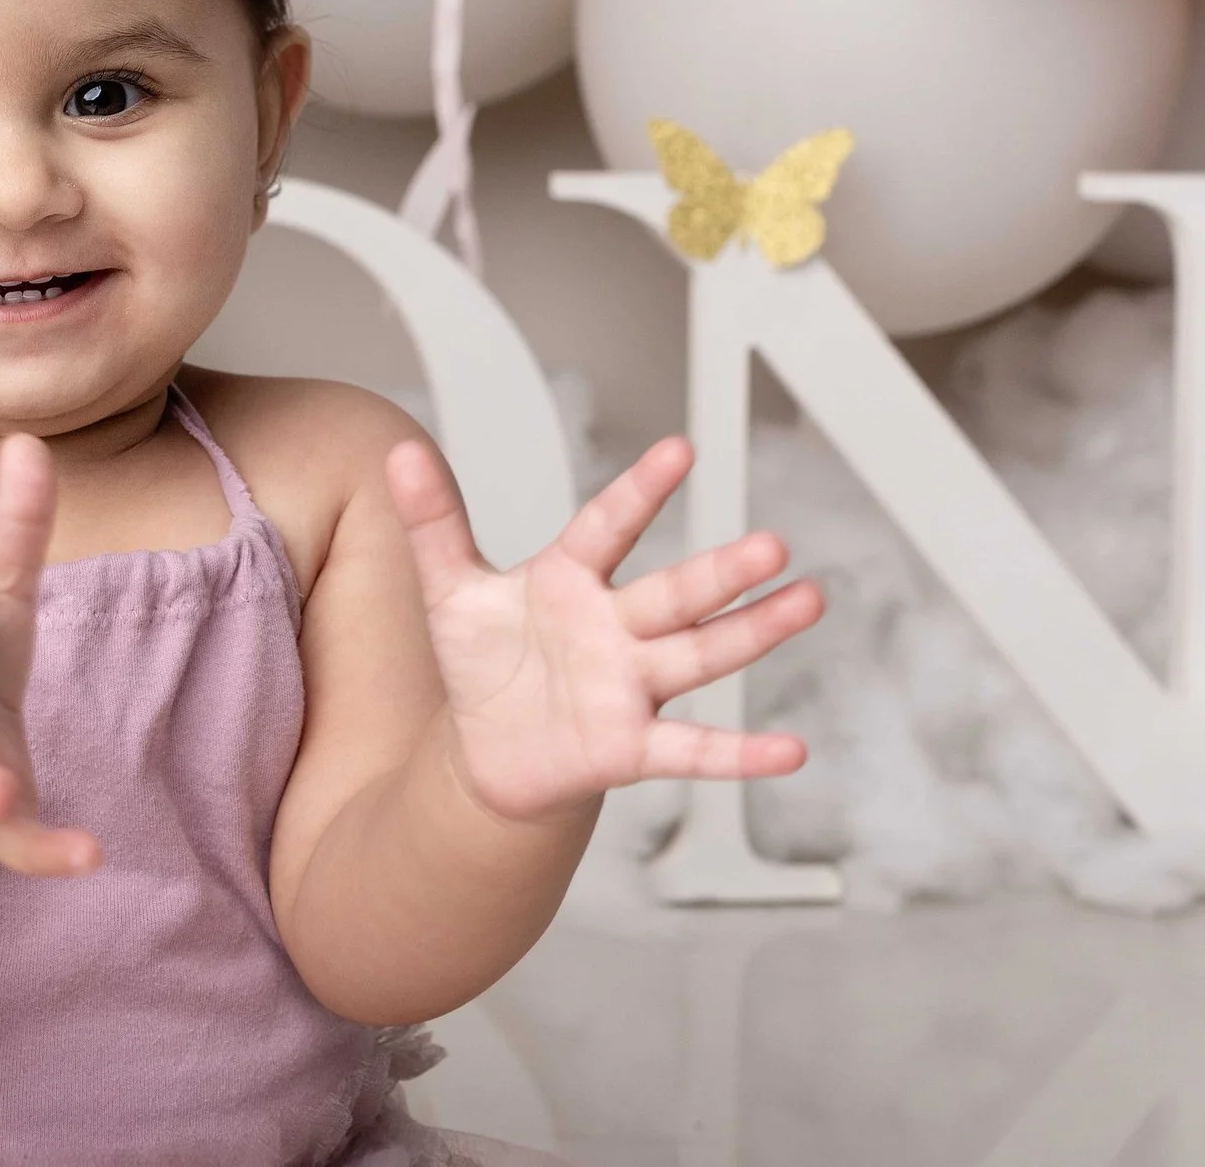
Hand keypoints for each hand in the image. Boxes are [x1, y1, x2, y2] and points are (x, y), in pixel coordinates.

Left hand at [387, 435, 822, 825]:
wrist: (487, 751)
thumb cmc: (482, 660)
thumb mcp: (450, 590)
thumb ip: (433, 522)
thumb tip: (397, 454)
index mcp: (572, 579)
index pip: (608, 526)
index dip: (640, 492)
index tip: (679, 449)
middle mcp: (615, 627)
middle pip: (675, 594)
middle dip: (722, 572)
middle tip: (772, 544)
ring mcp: (631, 686)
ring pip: (699, 655)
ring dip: (752, 633)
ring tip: (807, 601)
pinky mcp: (632, 747)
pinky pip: (693, 750)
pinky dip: (740, 754)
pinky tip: (792, 751)